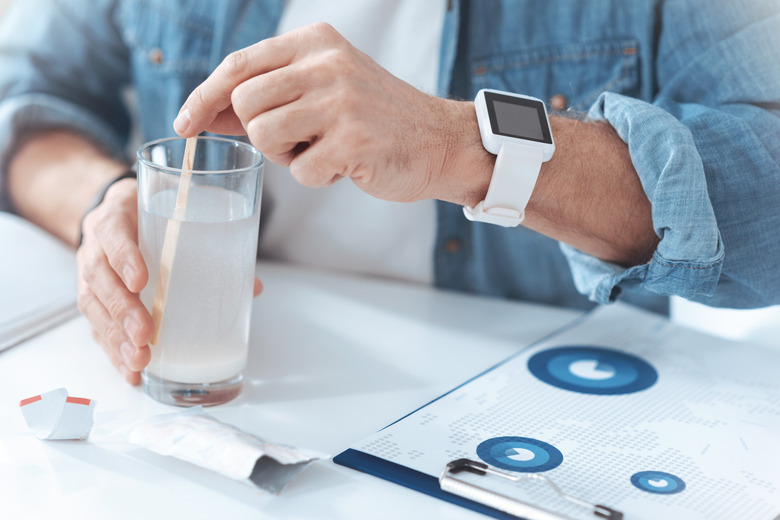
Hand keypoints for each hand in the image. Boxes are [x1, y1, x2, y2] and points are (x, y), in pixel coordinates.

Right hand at [77, 179, 266, 383]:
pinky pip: (97, 327)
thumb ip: (213, 242)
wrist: (120, 214)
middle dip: (122, 309)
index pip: (113, 233)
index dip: (124, 256)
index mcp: (116, 217)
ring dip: (116, 338)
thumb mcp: (177, 215)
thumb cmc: (154, 216)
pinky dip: (114, 351)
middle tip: (145, 334)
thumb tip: (253, 287)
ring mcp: (90, 275)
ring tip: (140, 360)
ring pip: (94, 307)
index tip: (141, 280)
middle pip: (100, 278)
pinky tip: (131, 372)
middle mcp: (96, 247)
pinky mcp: (94, 301)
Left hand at [173, 22, 485, 204]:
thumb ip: (270, 94)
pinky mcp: (354, 140)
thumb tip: (207, 112)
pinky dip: (315, 176)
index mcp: (316, 42)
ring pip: (264, 135)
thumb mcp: (324, 88)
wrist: (438, 140)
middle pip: (245, 103)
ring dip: (284, 155)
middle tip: (295, 139)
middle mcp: (327, 63)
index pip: (239, 65)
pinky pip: (300, 171)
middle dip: (259, 133)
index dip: (203, 97)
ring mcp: (342, 101)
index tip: (186, 124)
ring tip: (320, 150)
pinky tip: (344, 165)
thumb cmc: (374, 118)